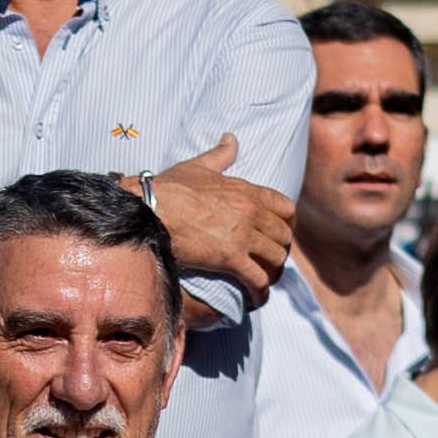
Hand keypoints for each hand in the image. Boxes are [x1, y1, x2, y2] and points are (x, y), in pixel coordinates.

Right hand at [141, 136, 296, 306]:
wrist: (150, 209)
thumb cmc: (169, 188)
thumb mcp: (199, 167)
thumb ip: (220, 155)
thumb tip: (231, 138)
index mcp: (247, 191)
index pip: (286, 208)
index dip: (287, 225)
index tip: (279, 235)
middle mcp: (252, 212)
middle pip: (284, 237)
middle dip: (279, 252)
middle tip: (269, 263)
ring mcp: (244, 236)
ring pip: (275, 259)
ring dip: (271, 274)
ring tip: (262, 282)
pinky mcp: (231, 258)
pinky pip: (257, 280)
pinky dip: (260, 293)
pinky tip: (255, 299)